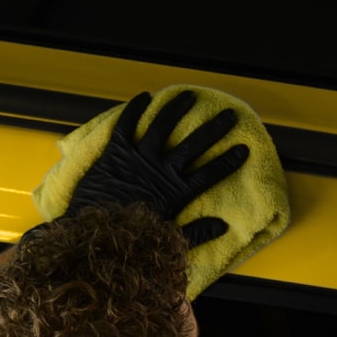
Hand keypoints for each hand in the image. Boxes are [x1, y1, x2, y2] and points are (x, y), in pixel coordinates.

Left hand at [65, 90, 250, 246]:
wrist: (93, 234)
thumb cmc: (129, 240)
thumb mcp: (167, 240)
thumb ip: (197, 232)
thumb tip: (223, 226)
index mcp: (174, 193)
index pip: (208, 174)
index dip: (227, 161)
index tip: (243, 149)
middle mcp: (159, 170)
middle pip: (193, 145)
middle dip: (213, 129)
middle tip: (229, 116)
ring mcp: (137, 158)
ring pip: (162, 126)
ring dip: (176, 110)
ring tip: (189, 96)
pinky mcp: (115, 152)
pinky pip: (127, 125)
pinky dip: (135, 109)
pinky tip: (145, 97)